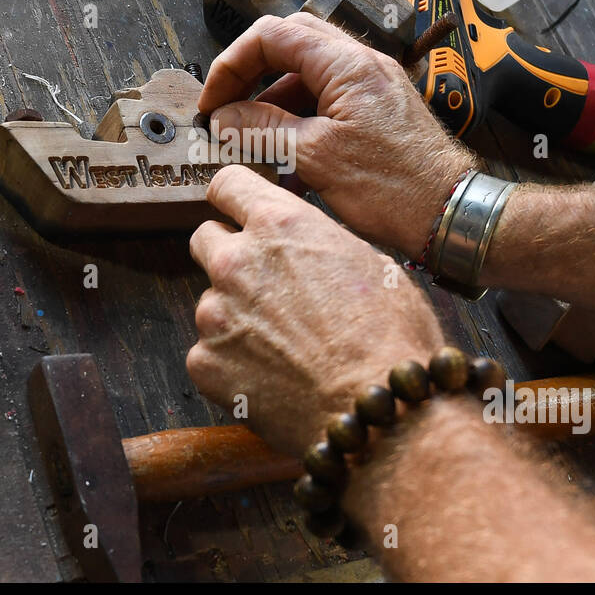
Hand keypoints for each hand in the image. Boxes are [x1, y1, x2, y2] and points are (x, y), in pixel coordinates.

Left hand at [187, 165, 446, 455]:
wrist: (378, 409)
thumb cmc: (390, 337)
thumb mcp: (369, 262)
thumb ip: (318, 244)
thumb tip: (306, 247)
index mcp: (279, 225)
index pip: (227, 185)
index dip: (236, 201)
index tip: (239, 214)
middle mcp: (237, 261)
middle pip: (205, 239)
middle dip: (230, 256)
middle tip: (266, 288)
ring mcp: (215, 313)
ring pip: (211, 302)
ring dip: (236, 316)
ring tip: (283, 348)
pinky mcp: (205, 363)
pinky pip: (208, 354)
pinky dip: (232, 364)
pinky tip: (271, 378)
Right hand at [198, 12, 477, 257]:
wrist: (451, 213)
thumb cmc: (395, 189)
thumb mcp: (315, 158)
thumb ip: (263, 128)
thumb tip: (224, 116)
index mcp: (348, 64)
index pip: (272, 36)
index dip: (232, 64)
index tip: (213, 101)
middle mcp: (363, 63)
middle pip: (290, 43)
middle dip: (250, 72)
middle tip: (225, 107)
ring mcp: (373, 84)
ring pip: (307, 72)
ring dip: (272, 98)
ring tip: (248, 135)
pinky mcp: (377, 109)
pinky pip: (327, 97)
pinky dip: (297, 115)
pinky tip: (283, 150)